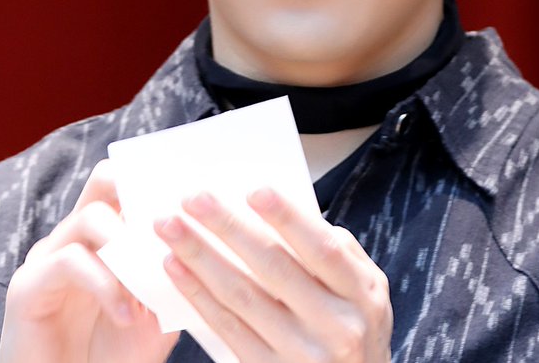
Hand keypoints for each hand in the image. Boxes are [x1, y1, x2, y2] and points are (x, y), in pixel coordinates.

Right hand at [0, 160, 179, 362]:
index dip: (157, 183)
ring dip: (128, 249)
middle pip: (102, 180)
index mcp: (103, 237)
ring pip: (90, 217)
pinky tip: (126, 315)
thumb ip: (172, 281)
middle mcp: (73, 237)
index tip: (191, 194)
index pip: (127, 185)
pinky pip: (69, 261)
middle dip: (139, 192)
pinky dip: (105, 285)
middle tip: (168, 221)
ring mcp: (47, 257)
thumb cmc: (112, 355)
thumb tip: (203, 245)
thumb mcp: (154, 315)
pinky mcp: (27, 286)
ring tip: (148, 289)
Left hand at [154, 189, 391, 362]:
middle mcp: (337, 326)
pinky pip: (227, 328)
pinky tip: (177, 269)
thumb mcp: (367, 293)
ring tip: (171, 228)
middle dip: (228, 228)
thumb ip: (339, 254)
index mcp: (363, 295)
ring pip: (242, 297)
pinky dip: (198, 295)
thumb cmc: (354, 330)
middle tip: (194, 199)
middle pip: (274, 268)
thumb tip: (289, 213)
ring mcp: (303, 354)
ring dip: (200, 257)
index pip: (323, 249)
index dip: (289, 219)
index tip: (254, 191)